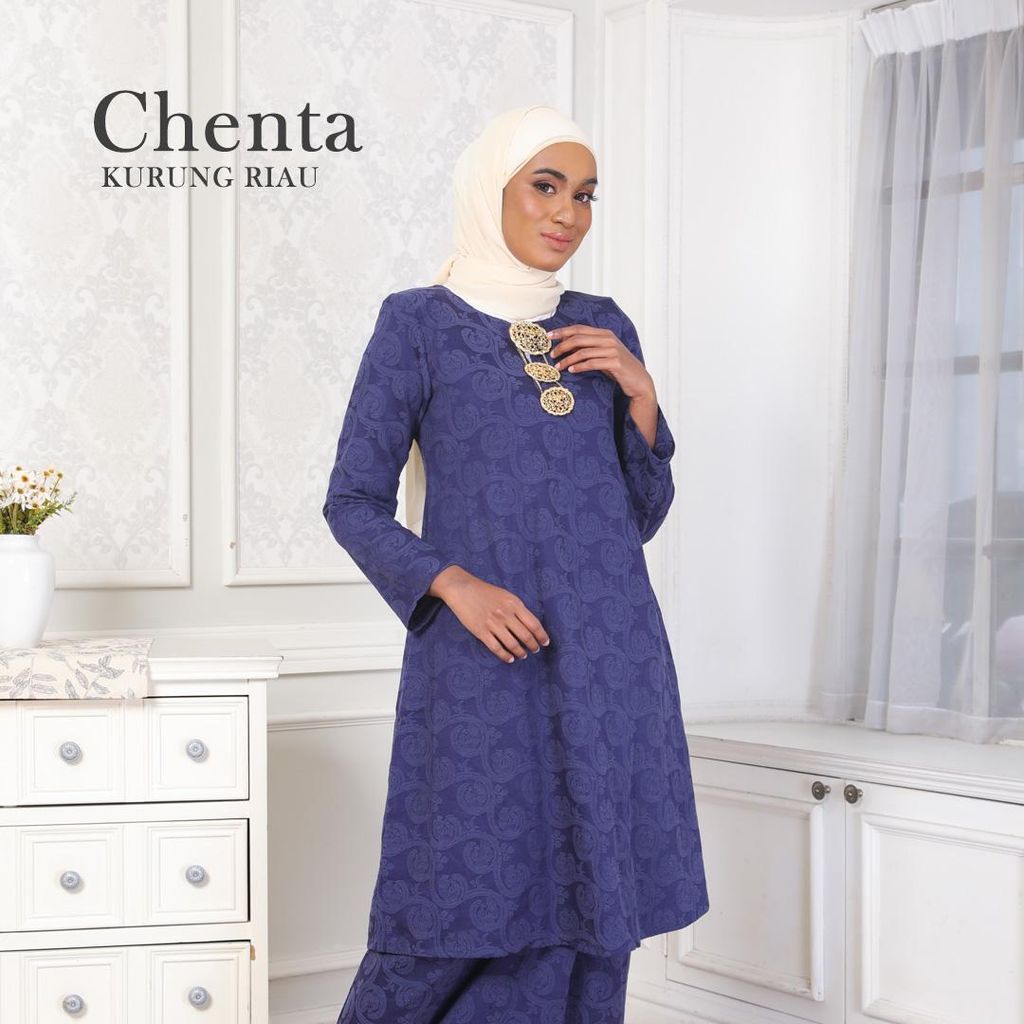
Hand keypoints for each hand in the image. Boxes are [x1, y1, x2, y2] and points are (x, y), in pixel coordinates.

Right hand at [428, 566, 549, 662]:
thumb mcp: (506, 595)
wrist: (462, 589)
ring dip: (520, 652)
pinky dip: (505, 656)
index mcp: (514, 603)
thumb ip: (517, 608)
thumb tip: (530, 625)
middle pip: (525, 636)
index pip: (534, 624)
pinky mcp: (481, 632)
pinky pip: (497, 648)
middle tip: (535, 650)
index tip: (545, 642)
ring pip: (512, 644)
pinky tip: (510, 659)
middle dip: (533, 645)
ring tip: (523, 655)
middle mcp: (505, 614)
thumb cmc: (485, 591)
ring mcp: (493, 624)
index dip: (542, 635)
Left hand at [547, 324, 654, 401]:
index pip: (579, 329)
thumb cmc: (618, 368)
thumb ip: (588, 349)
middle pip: (579, 338)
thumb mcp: (603, 355)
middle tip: (552, 355)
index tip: (549, 336)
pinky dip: (579, 367)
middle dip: (562, 346)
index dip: (563, 331)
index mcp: (605, 334)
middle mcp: (608, 339)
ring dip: (568, 359)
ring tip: (558, 367)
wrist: (639, 380)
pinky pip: (592, 363)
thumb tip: (566, 347)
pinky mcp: (615, 363)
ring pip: (583, 352)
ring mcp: (612, 350)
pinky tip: (571, 371)